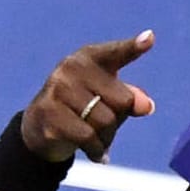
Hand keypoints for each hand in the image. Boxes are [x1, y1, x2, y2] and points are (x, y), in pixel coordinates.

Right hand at [21, 30, 155, 162]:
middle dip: (119, 121)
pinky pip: (88, 137)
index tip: (149, 39)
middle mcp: (72, 68)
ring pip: (105, 122)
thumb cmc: (83, 108)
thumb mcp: (108, 99)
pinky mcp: (50, 113)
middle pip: (122, 101)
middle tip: (104, 126)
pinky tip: (94, 152)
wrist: (39, 127)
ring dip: (106, 138)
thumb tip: (146, 106)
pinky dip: (96, 150)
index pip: (116, 53)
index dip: (133, 47)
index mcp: (90, 58)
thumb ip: (130, 98)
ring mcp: (58, 89)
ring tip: (95, 138)